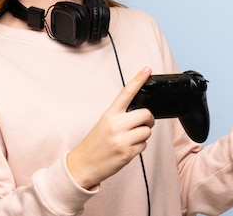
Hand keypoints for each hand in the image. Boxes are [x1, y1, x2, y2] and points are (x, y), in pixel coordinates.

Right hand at [67, 67, 154, 188]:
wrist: (84, 164)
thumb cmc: (95, 143)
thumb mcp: (104, 123)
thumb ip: (120, 116)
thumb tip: (140, 114)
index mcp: (110, 114)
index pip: (126, 93)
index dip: (138, 79)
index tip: (147, 69)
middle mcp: (116, 125)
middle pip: (145, 114)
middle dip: (148, 120)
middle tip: (143, 124)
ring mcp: (122, 139)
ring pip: (147, 131)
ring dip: (143, 135)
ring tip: (130, 139)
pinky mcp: (127, 153)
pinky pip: (144, 145)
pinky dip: (139, 147)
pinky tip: (127, 149)